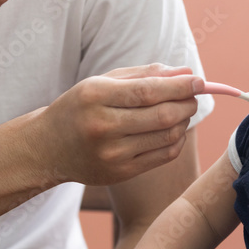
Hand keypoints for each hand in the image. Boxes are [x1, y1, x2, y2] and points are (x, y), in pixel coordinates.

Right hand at [26, 64, 203, 185]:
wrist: (48, 148)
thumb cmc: (81, 107)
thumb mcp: (104, 82)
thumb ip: (145, 75)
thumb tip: (187, 74)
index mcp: (95, 96)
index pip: (149, 91)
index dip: (180, 86)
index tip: (200, 81)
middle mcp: (102, 126)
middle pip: (162, 115)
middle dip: (186, 103)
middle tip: (192, 96)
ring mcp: (111, 154)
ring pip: (167, 136)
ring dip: (183, 121)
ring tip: (180, 111)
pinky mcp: (120, 174)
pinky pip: (163, 156)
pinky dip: (176, 140)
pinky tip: (171, 130)